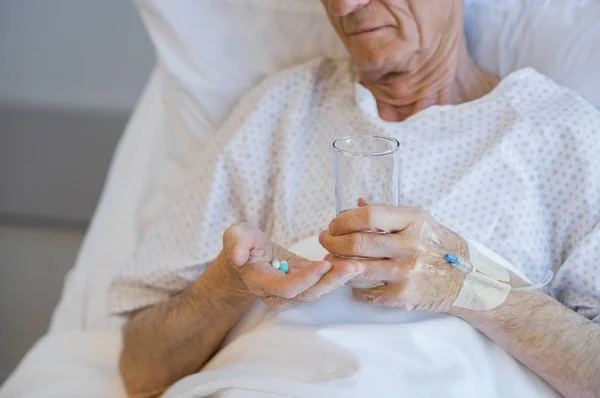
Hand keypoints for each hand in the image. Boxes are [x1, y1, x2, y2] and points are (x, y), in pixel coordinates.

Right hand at [222, 223, 362, 308]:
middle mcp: (278, 292)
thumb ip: (236, 244)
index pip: (287, 287)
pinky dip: (337, 274)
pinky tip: (353, 262)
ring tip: (358, 265)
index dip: (306, 279)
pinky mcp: (304, 281)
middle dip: (332, 281)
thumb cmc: (241, 244)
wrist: (246, 257)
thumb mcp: (234, 236)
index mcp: (262, 281)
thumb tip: (238, 256)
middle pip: (308, 293)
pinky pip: (322, 281)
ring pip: (319, 290)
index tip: (323, 265)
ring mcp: (293, 289)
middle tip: (354, 266)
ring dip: (339, 279)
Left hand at [319, 205, 468, 312]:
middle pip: (357, 243)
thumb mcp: (420, 221)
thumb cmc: (439, 246)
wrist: (466, 281)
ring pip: (356, 268)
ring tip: (332, 258)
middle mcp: (410, 246)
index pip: (368, 216)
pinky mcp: (403, 296)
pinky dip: (353, 286)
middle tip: (325, 240)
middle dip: (332, 241)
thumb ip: (388, 214)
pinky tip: (353, 279)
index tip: (334, 224)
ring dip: (337, 263)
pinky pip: (365, 292)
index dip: (344, 220)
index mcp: (413, 221)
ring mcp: (406, 273)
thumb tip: (357, 203)